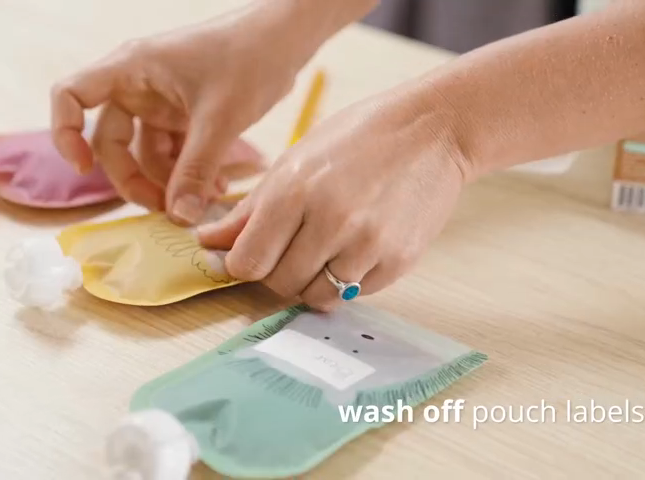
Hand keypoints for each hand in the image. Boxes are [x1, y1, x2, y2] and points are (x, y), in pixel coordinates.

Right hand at [50, 6, 303, 222]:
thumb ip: (197, 170)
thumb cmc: (249, 58)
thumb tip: (179, 217)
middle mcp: (139, 85)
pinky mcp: (185, 114)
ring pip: (146, 154)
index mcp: (131, 69)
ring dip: (169, 182)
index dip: (64, 132)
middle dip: (135, 179)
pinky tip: (218, 187)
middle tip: (165, 210)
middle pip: (112, 142)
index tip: (82, 167)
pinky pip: (174, 152)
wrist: (286, 40)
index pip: (71, 95)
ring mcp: (161, 101)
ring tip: (205, 200)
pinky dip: (190, 173)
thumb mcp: (220, 119)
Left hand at [196, 85, 467, 310]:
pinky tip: (356, 248)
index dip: (244, 263)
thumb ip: (251, 209)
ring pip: (316, 296)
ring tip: (325, 249)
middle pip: (280, 284)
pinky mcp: (398, 261)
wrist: (433, 131)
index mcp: (293, 190)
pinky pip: (355, 294)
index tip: (254, 254)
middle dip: (278, 273)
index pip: (247, 262)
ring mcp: (367, 245)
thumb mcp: (295, 160)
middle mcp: (329, 221)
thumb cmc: (358, 138)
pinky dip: (348, 280)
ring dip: (312, 281)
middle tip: (293, 248)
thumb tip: (210, 243)